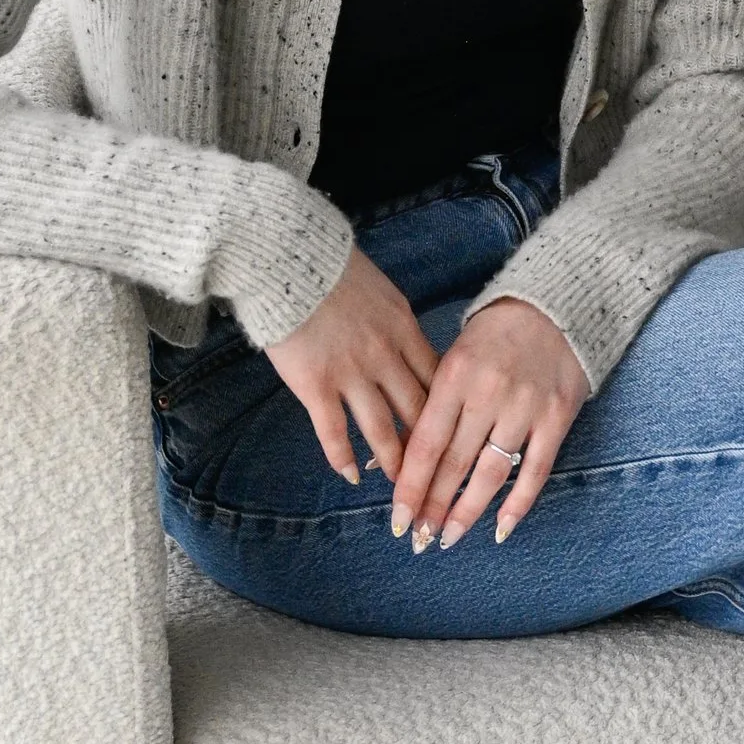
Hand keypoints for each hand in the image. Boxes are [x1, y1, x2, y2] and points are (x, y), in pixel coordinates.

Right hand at [263, 248, 439, 486]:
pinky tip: (350, 475)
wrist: (286, 259)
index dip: (449, 410)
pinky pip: (334, 432)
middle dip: (431, 446)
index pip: (438, 380)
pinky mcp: (315, 386)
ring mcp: (350, 375)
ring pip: (382, 430)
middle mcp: (384, 357)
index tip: (456, 432)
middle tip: (437, 471)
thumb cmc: (330, 267)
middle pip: (418, 412)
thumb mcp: (381, 291)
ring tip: (401, 484)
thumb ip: (396, 324)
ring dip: (393, 461)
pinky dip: (344, 458)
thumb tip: (406, 345)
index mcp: (404, 330)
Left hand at [391, 295, 587, 549]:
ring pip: (491, 472)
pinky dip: (518, 503)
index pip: (426, 443)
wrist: (554, 307)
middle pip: (454, 463)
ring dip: (467, 511)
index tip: (399, 517)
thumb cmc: (495, 334)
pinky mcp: (557, 418)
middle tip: (419, 538)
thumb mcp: (455, 359)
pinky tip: (500, 529)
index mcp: (455, 377)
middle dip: (433, 506)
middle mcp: (488, 394)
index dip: (411, 486)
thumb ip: (435, 404)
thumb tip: (405, 456)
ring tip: (449, 537)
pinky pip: (536, 470)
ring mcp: (525, 408)